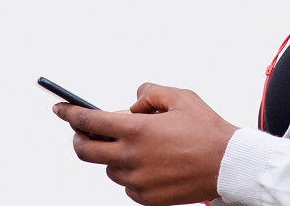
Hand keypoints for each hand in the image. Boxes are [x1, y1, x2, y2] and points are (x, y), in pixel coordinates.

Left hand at [53, 83, 238, 205]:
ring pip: (109, 167)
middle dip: (80, 138)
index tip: (60, 109)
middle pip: (85, 151)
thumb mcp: (182, 98)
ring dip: (115, 154)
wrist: (228, 164)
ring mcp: (136, 180)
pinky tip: (153, 161)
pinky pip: (126, 183)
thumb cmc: (208, 130)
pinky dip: (131, 171)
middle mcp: (130, 157)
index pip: (89, 122)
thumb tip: (134, 100)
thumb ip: (151, 93)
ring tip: (142, 144)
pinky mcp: (144, 196)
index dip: (70, 114)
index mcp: (137, 130)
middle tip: (85, 131)